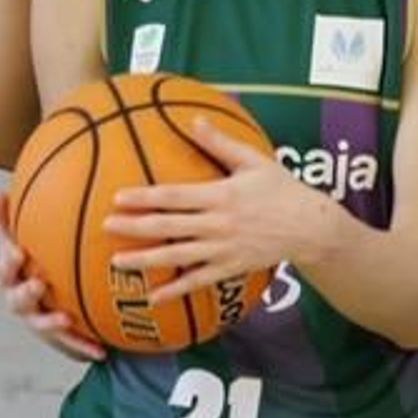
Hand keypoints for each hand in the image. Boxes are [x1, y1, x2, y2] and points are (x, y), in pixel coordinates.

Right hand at [0, 191, 105, 361]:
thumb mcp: (22, 241)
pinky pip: (70, 344)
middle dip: (26, 293)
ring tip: (64, 318)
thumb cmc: (33, 263)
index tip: (19, 251)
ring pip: (40, 323)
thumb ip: (11, 221)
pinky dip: (83, 347)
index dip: (9, 261)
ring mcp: (38, 320)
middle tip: (38, 284)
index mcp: (12, 276)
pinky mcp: (57, 338)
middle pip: (16, 299)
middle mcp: (20, 299)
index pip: (5, 268)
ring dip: (50, 322)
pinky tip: (101, 350)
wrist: (49, 298)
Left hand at [105, 118, 323, 306]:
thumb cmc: (282, 189)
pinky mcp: (230, 269)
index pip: (174, 196)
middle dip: (135, 227)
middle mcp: (218, 224)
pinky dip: (175, 289)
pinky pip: (198, 281)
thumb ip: (220, 143)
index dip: (145, 198)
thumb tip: (193, 120)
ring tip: (117, 262)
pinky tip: (152, 297)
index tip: (118, 198)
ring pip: (178, 257)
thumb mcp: (253, 161)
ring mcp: (223, 249)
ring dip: (146, 260)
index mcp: (221, 195)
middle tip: (105, 226)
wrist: (312, 228)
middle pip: (169, 227)